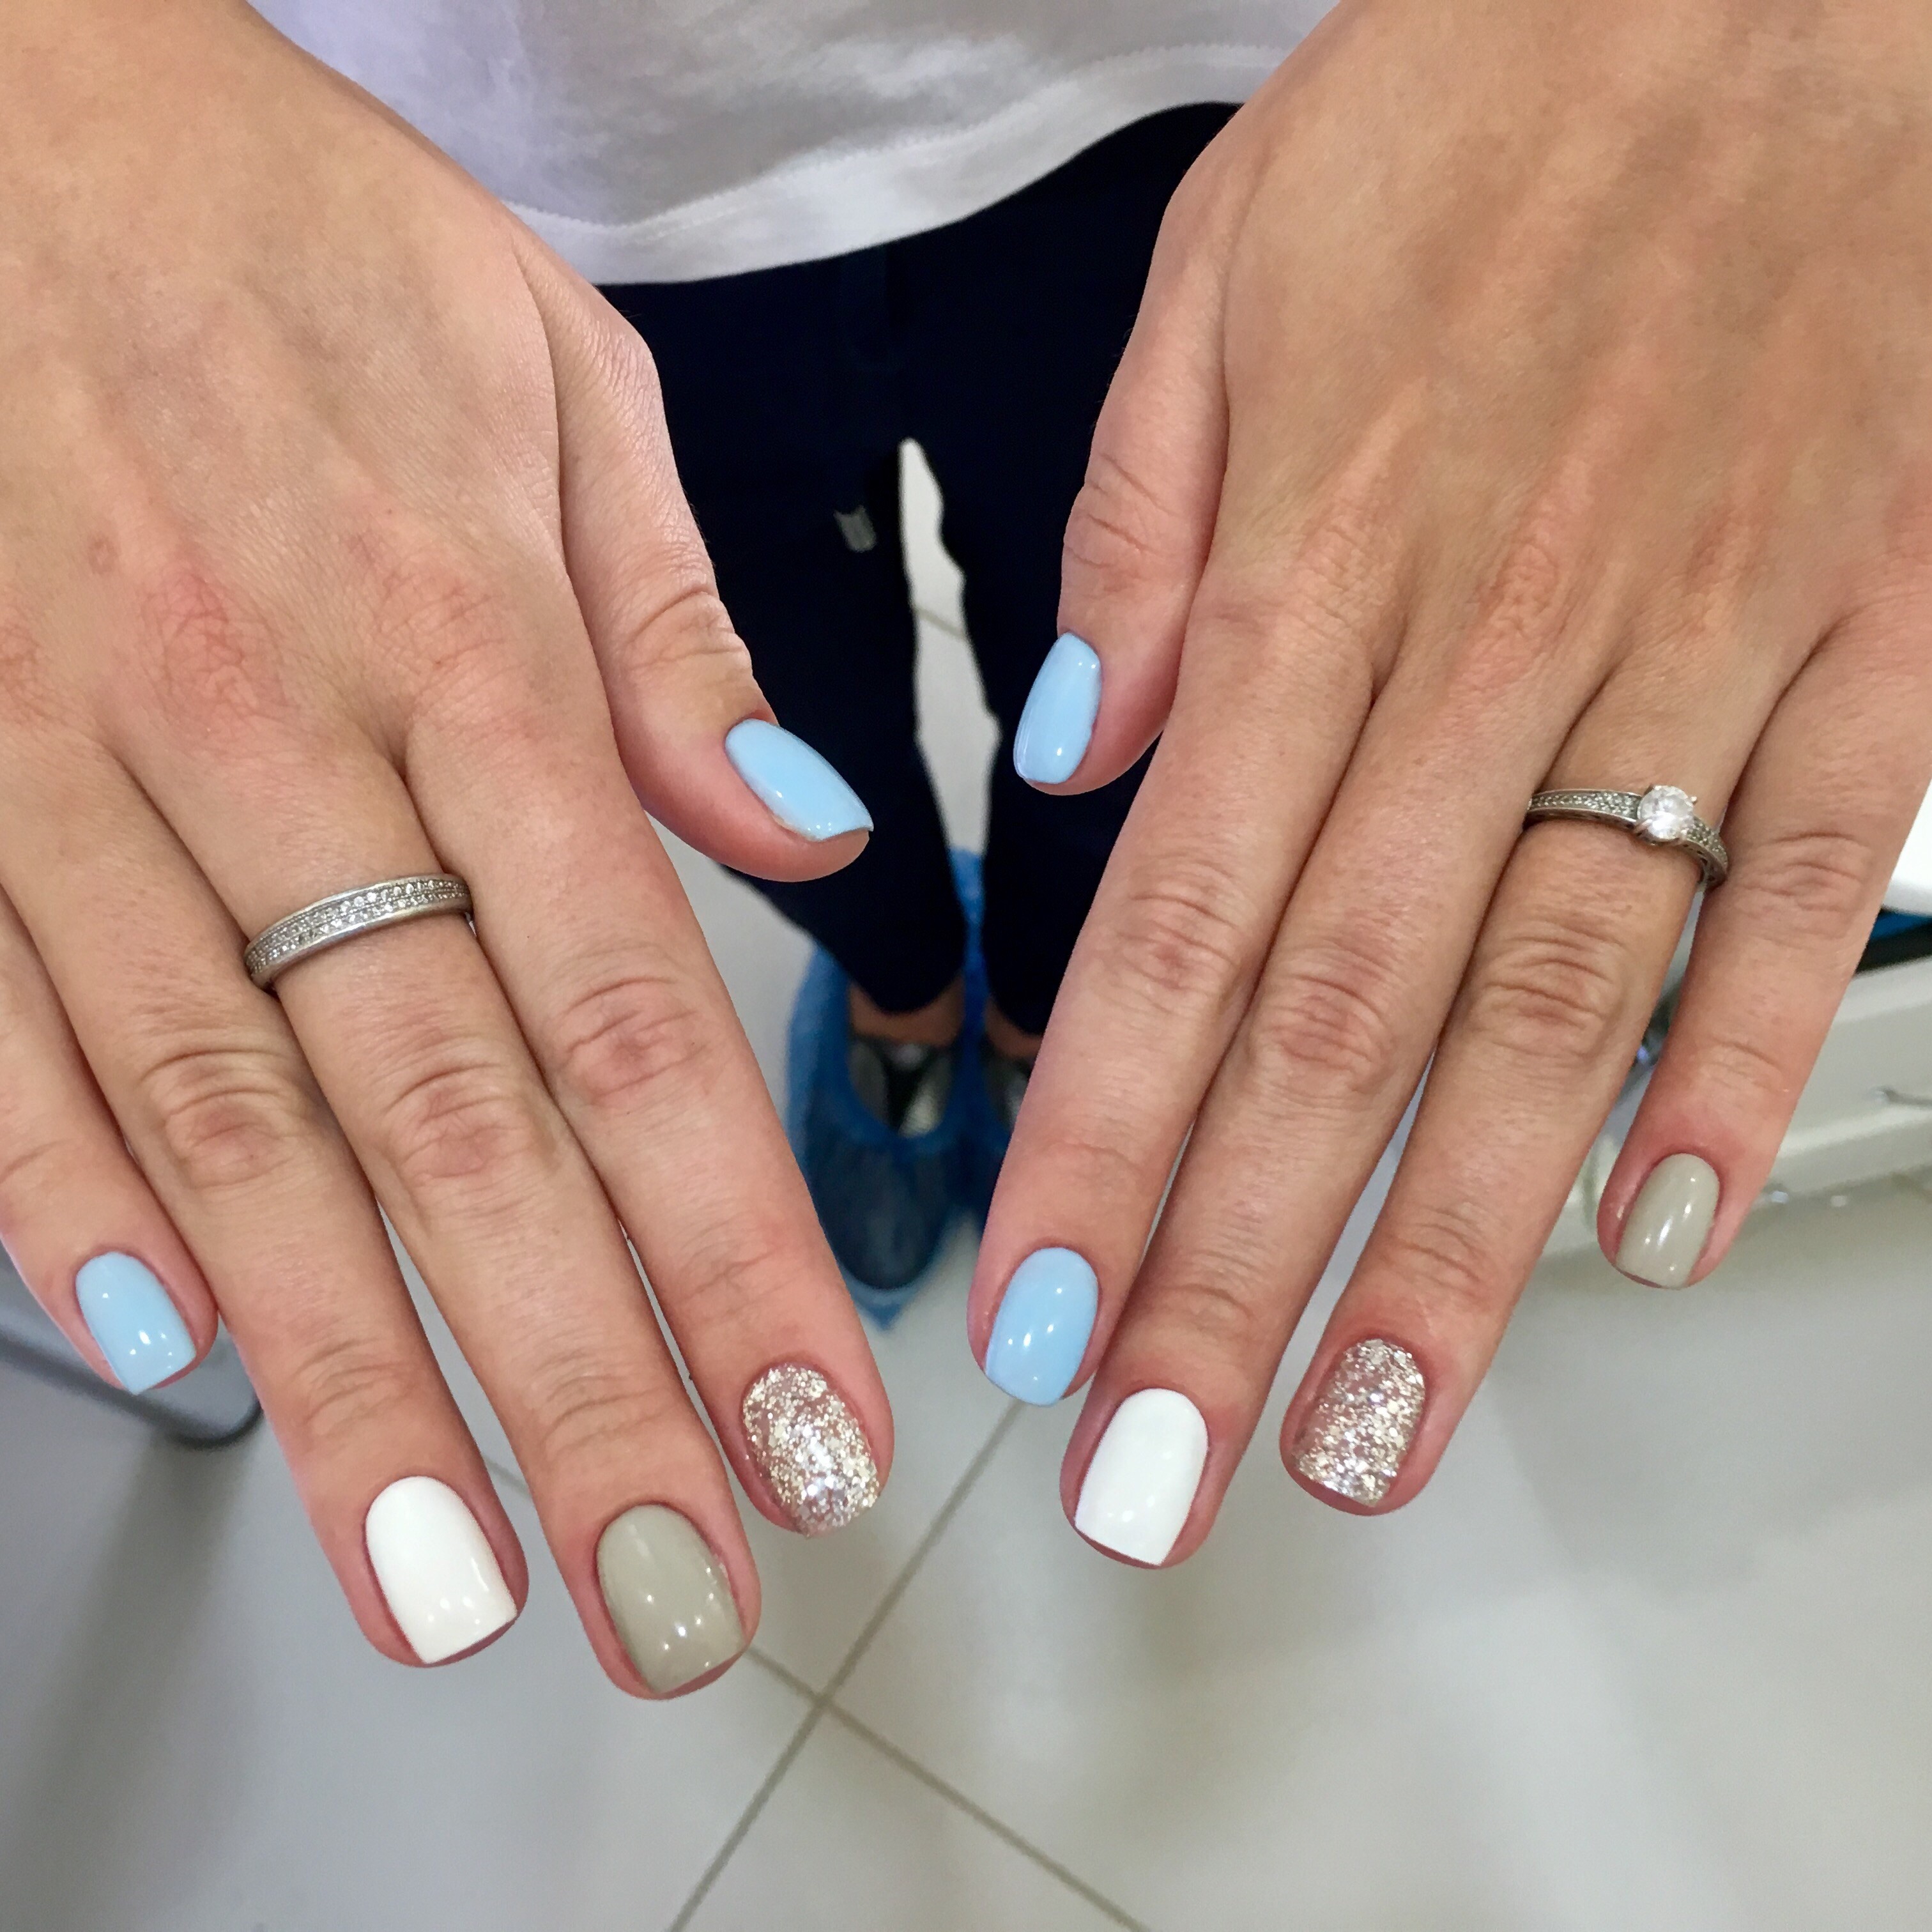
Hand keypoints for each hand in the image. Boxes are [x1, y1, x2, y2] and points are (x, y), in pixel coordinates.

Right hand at [0, 0, 887, 1687]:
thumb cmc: (275, 226)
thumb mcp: (542, 361)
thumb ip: (665, 620)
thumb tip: (793, 821)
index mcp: (459, 638)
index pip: (633, 1008)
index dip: (728, 1239)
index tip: (809, 1418)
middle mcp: (272, 737)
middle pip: (452, 1125)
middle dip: (573, 1383)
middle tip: (662, 1594)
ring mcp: (69, 778)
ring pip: (232, 1136)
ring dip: (348, 1379)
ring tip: (450, 1578)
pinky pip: (4, 1038)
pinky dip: (76, 1213)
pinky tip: (181, 1367)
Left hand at [976, 0, 1931, 1559]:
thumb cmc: (1510, 97)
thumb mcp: (1242, 253)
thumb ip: (1144, 519)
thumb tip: (1075, 743)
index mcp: (1323, 572)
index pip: (1176, 927)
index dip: (1093, 1140)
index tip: (1033, 1312)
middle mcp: (1496, 654)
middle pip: (1341, 1030)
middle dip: (1234, 1271)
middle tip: (1162, 1472)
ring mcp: (1699, 661)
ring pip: (1549, 1013)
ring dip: (1454, 1251)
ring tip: (1363, 1436)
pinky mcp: (1877, 644)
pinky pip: (1798, 896)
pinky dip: (1729, 1071)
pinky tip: (1647, 1236)